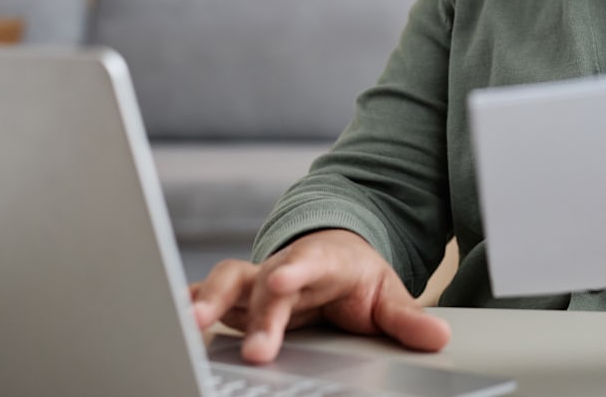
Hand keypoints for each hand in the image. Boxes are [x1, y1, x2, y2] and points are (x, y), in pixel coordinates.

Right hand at [189, 229, 450, 362]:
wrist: (333, 256)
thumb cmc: (356, 278)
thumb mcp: (388, 295)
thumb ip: (408, 319)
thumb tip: (440, 337)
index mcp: (324, 261)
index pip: (310, 261)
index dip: (296, 269)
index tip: (285, 278)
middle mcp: (285, 267)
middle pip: (266, 283)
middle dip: (258, 313)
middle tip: (254, 349)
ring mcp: (257, 281)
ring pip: (227, 283)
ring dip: (207, 302)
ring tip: (188, 324)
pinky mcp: (237, 298)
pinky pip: (206, 297)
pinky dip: (186, 305)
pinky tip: (165, 322)